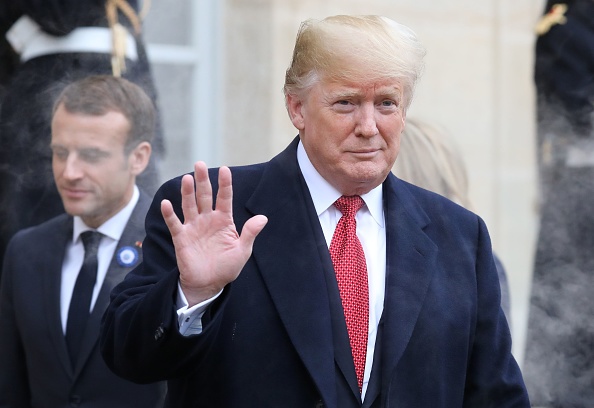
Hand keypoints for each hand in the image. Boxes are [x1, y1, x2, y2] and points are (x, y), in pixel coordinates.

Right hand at [160, 161, 267, 305]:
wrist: (209, 284)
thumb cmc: (227, 267)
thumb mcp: (243, 251)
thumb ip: (250, 233)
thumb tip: (263, 217)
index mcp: (224, 220)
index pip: (224, 198)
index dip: (225, 184)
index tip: (225, 169)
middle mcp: (208, 219)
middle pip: (205, 196)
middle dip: (203, 180)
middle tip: (200, 164)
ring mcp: (194, 227)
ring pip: (189, 205)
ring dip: (187, 192)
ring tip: (188, 178)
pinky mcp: (181, 237)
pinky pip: (175, 224)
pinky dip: (170, 214)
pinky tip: (167, 204)